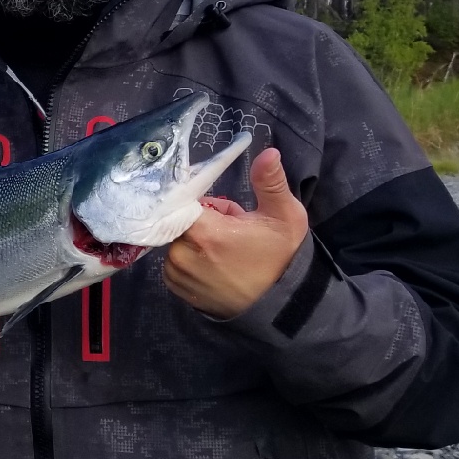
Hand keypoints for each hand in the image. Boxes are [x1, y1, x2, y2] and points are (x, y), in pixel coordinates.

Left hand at [164, 147, 308, 318]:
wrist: (279, 306)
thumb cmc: (281, 259)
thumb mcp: (284, 217)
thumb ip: (270, 182)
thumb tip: (268, 152)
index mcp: (204, 231)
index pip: (180, 199)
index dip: (196, 198)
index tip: (213, 204)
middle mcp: (181, 253)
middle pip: (179, 219)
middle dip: (201, 218)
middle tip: (230, 228)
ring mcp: (176, 273)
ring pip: (175, 240)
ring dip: (193, 239)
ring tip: (224, 248)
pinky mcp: (176, 287)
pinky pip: (173, 261)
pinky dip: (188, 258)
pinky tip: (213, 264)